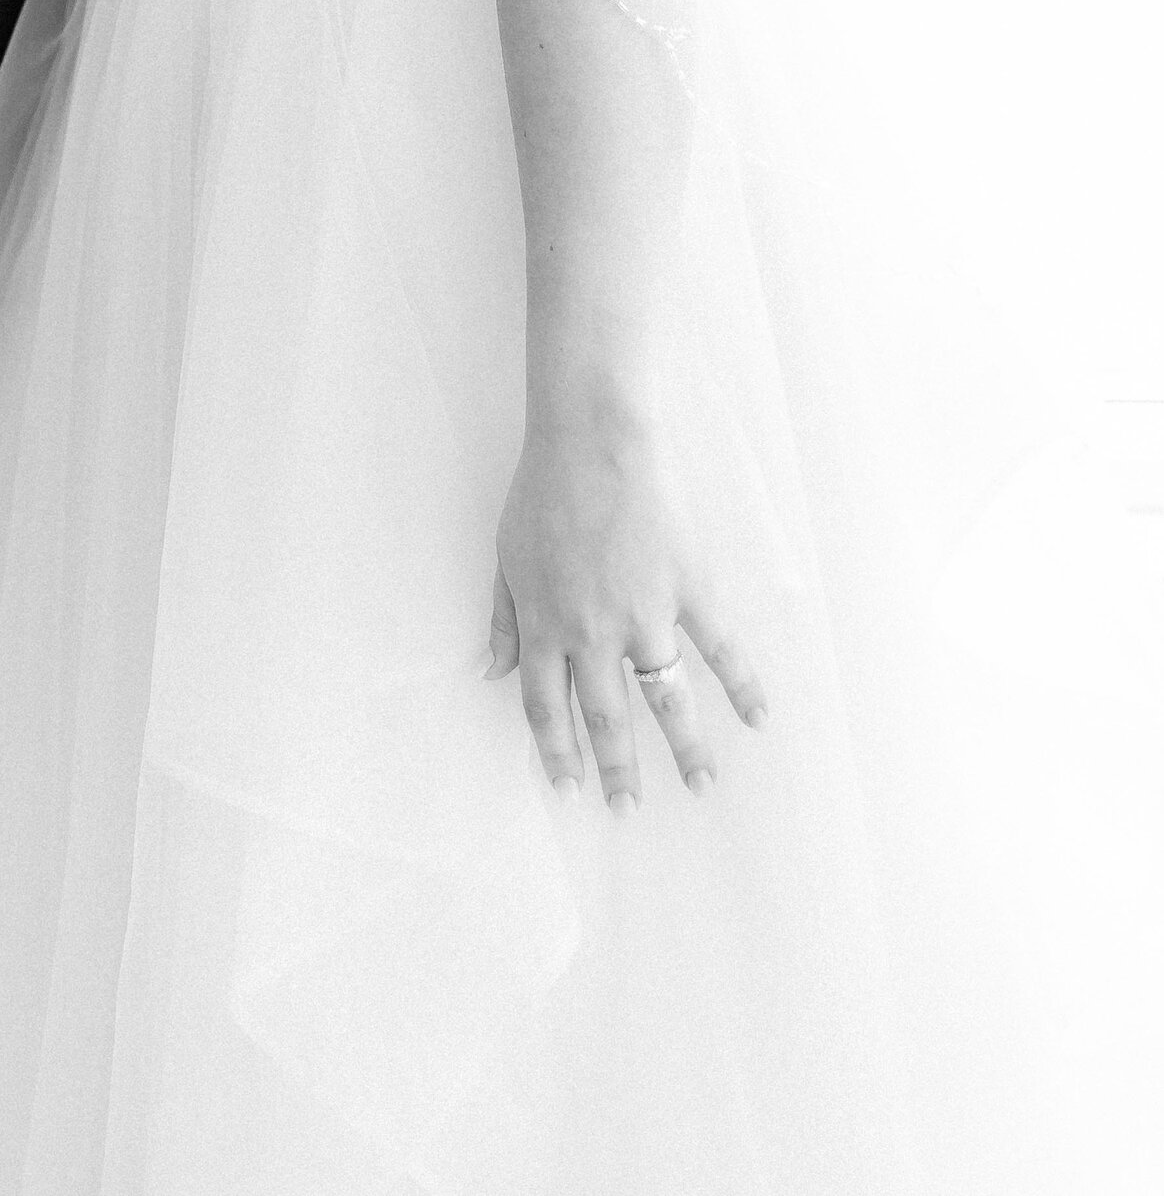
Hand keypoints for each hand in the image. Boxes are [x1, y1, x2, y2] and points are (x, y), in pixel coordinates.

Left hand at [487, 411, 767, 807]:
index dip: (556, 753)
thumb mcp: (505, 556)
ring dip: (685, 749)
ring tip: (700, 786)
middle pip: (606, 718)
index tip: (567, 790)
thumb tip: (492, 672)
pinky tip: (758, 718)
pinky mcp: (687, 588)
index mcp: (545, 625)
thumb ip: (503, 619)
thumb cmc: (542, 491)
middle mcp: (594, 633)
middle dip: (617, 771)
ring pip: (665, 700)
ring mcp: (645, 614)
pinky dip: (742, 684)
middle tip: (626, 810)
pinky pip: (720, 648)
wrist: (592, 440)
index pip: (547, 708)